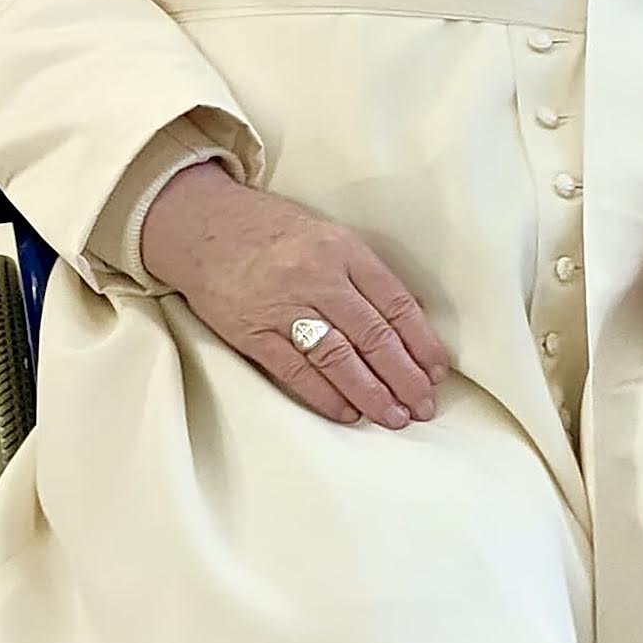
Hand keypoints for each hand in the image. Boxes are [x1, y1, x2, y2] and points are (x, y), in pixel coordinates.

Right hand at [141, 162, 452, 429]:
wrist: (204, 225)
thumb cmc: (273, 231)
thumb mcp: (328, 235)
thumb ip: (364, 274)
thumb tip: (408, 319)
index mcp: (342, 249)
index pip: (394, 302)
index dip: (421, 340)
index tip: (438, 369)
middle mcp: (316, 277)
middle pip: (372, 334)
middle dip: (404, 375)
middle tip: (424, 405)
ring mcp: (283, 306)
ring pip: (338, 357)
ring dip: (371, 392)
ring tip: (395, 416)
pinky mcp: (252, 332)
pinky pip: (295, 370)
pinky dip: (325, 395)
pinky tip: (348, 412)